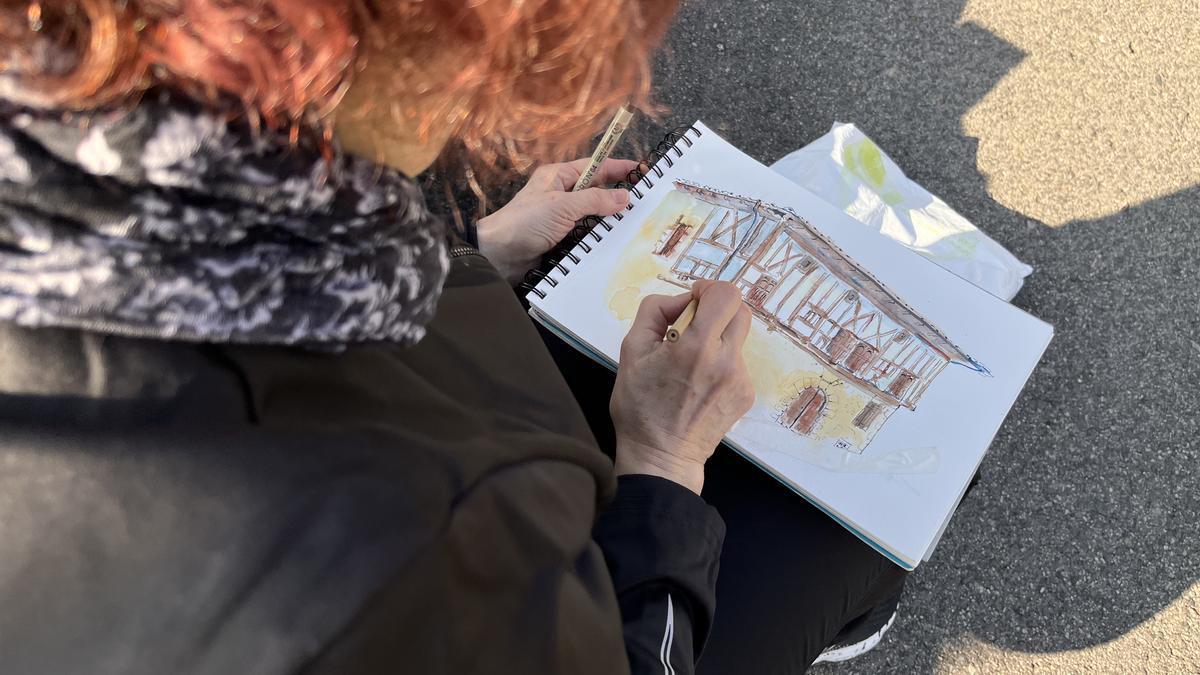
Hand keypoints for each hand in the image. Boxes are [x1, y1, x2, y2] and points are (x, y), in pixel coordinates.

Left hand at [476, 158, 638, 283]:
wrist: (498, 255)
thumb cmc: (524, 223)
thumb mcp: (563, 206)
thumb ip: (595, 200)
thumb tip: (624, 197)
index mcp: (558, 177)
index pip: (595, 167)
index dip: (619, 167)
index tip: (642, 171)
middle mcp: (560, 195)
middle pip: (596, 192)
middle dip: (618, 196)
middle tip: (645, 201)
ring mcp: (560, 218)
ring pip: (593, 216)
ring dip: (609, 221)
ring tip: (635, 224)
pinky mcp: (560, 239)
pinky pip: (585, 235)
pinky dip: (598, 238)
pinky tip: (614, 243)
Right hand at [609, 281, 756, 493]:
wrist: (661, 457)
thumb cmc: (640, 407)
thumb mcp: (630, 351)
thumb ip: (654, 312)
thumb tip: (682, 301)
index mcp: (696, 347)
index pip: (726, 295)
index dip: (709, 289)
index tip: (693, 300)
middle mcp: (725, 361)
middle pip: (741, 311)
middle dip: (718, 310)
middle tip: (694, 326)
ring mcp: (740, 379)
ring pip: (737, 338)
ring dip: (717, 339)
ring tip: (690, 365)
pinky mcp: (746, 394)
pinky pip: (738, 362)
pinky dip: (720, 363)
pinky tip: (698, 384)